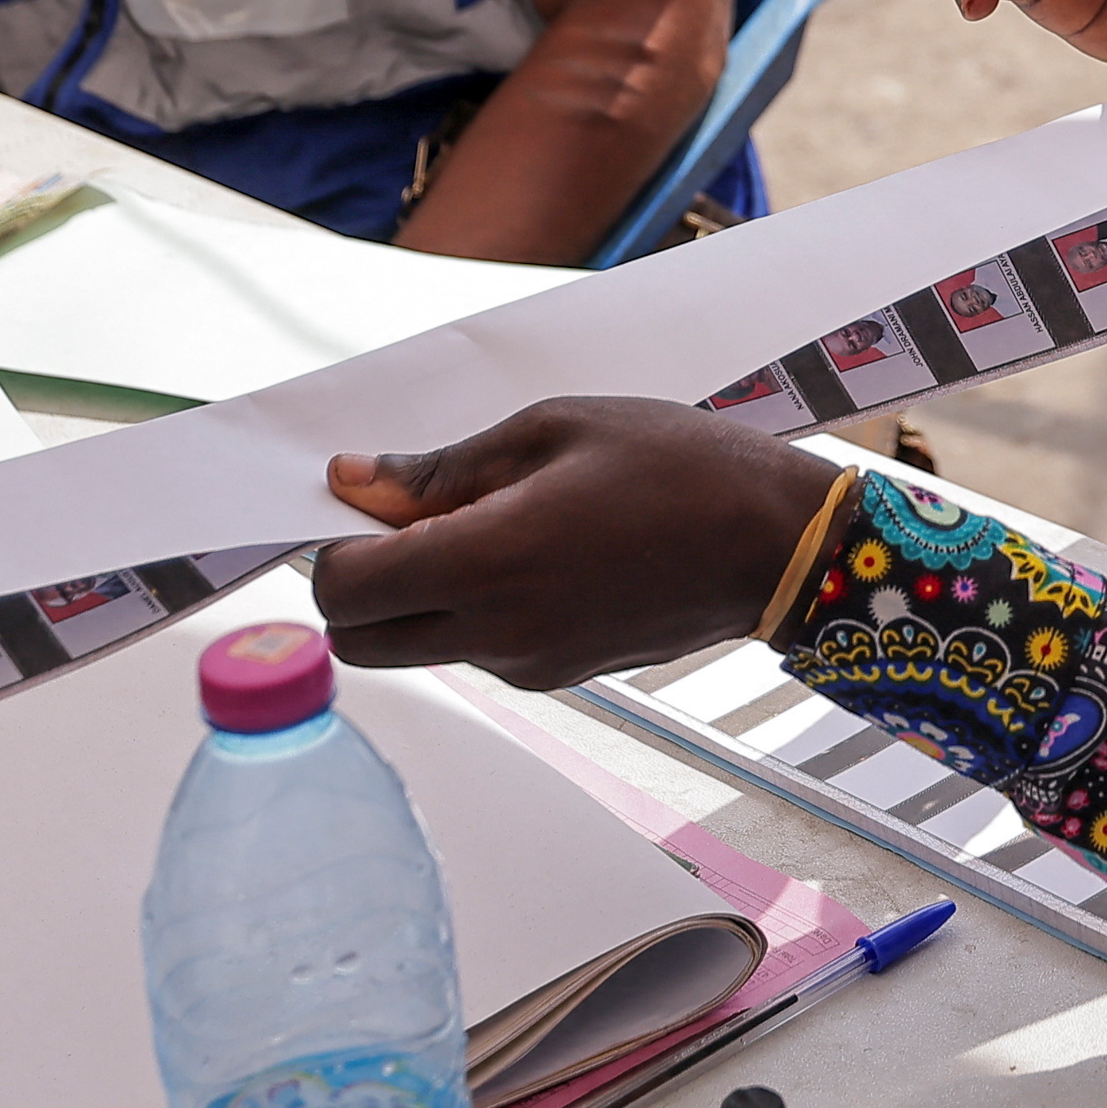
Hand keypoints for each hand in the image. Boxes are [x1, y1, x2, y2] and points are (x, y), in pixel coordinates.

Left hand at [307, 403, 843, 689]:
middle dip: (356, 589)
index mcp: (488, 562)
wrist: (775, 542)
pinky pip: (476, 651)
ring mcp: (526, 664)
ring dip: (417, 599)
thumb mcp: (553, 430)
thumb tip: (354, 479)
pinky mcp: (555, 677)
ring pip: (415, 650)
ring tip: (488, 526)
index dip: (331, 549)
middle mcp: (496, 631)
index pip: (343, 591)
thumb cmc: (678, 466)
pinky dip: (470, 612)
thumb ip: (441, 468)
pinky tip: (531, 555)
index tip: (361, 507)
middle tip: (402, 526)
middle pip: (358, 644)